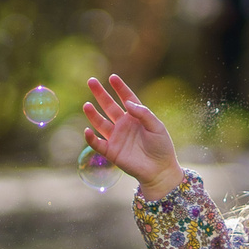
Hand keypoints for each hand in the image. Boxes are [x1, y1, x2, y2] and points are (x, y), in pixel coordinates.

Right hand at [80, 74, 182, 198]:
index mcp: (136, 117)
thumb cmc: (161, 147)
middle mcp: (124, 125)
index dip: (120, 88)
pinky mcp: (111, 152)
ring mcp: (116, 138)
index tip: (112, 77)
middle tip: (91, 81)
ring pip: (101, 123)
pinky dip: (91, 138)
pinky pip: (98, 144)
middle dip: (100, 94)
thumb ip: (143, 113)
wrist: (160, 170)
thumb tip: (127, 103)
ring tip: (86, 105)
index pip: (126, 98)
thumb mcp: (157, 127)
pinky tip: (87, 130)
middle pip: (109, 106)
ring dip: (93, 115)